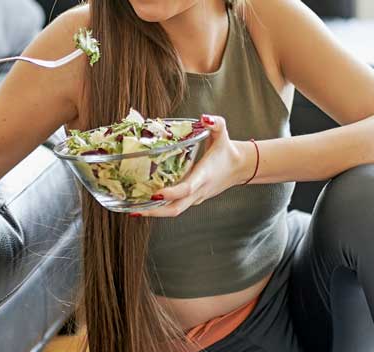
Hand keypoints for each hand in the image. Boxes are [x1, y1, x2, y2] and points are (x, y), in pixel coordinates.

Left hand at [135, 114, 254, 217]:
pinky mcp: (194, 199)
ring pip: (175, 211)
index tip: (155, 193)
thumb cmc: (227, 151)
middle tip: (134, 210)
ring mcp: (196, 197)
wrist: (239, 168)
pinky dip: (161, 207)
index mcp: (204, 175)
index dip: (171, 193)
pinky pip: (177, 206)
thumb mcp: (222, 133)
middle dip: (155, 212)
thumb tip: (203, 117)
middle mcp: (199, 190)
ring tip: (133, 209)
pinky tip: (146, 203)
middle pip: (176, 208)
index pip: (187, 188)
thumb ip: (215, 123)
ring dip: (155, 212)